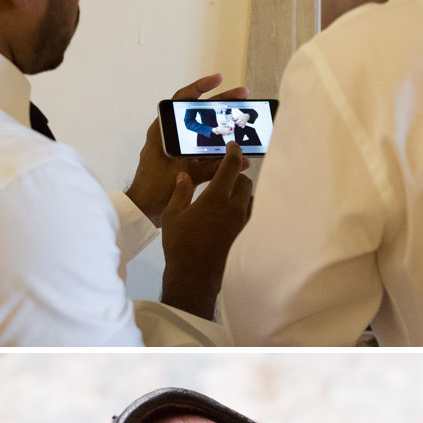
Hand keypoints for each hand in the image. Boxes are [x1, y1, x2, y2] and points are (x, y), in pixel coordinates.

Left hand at [126, 73, 248, 224]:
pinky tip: (234, 148)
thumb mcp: (185, 175)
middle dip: (221, 104)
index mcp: (164, 132)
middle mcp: (170, 136)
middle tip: (242, 96)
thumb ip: (213, 168)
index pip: (182, 100)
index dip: (201, 87)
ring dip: (221, 126)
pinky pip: (203, 150)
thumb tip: (238, 161)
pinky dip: (217, 147)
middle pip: (198, 113)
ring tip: (243, 118)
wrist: (142, 211)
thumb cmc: (154, 190)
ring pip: (202, 132)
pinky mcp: (181, 162)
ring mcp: (176, 149)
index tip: (219, 79)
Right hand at [160, 141, 252, 319]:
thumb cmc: (180, 244)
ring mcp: (241, 222)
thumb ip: (180, 192)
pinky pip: (249, 212)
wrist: (195, 276)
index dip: (233, 153)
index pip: (230, 167)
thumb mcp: (173, 215)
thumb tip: (184, 176)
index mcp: (216, 197)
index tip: (233, 146)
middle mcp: (234, 206)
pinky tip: (230, 210)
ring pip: (250, 197)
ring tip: (227, 193)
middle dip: (236, 174)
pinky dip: (244, 205)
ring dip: (242, 190)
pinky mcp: (243, 234)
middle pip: (245, 181)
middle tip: (224, 175)